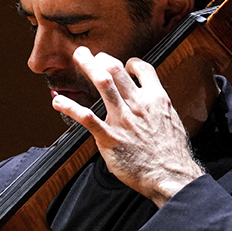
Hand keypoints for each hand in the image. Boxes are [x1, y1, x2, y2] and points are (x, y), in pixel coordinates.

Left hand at [53, 46, 203, 206]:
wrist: (172, 176)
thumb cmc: (172, 155)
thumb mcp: (172, 123)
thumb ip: (158, 110)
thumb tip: (151, 107)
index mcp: (156, 99)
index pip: (142, 68)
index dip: (130, 63)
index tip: (123, 65)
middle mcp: (139, 104)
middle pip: (117, 69)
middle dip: (100, 57)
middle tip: (89, 54)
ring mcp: (123, 119)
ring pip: (103, 83)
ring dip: (88, 66)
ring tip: (78, 57)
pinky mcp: (110, 137)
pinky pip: (87, 118)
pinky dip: (70, 107)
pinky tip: (59, 101)